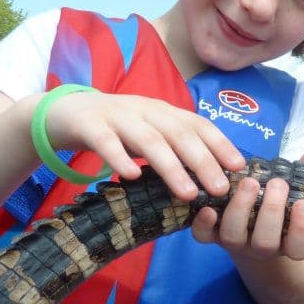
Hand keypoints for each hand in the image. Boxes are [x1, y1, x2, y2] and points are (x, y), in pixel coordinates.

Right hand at [44, 91, 243, 199]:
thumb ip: (174, 148)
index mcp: (164, 111)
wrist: (64, 111)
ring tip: (188, 193)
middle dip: (203, 161)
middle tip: (221, 189)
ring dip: (171, 167)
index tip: (239, 167)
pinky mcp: (89, 125)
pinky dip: (119, 158)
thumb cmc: (117, 129)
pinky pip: (105, 142)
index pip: (198, 124)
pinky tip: (131, 177)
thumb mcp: (149, 133)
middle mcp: (146, 110)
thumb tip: (212, 177)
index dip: (220, 144)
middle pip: (179, 134)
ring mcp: (117, 116)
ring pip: (148, 140)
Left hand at [190, 140, 303, 260]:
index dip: (302, 230)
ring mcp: (235, 242)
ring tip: (249, 182)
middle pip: (265, 243)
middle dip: (271, 213)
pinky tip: (208, 206)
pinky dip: (203, 225)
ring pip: (234, 238)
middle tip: (277, 184)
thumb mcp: (297, 185)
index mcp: (287, 241)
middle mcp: (261, 247)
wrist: (249, 225)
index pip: (298, 248)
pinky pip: (203, 238)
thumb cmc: (280, 203)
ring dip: (240, 210)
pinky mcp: (211, 235)